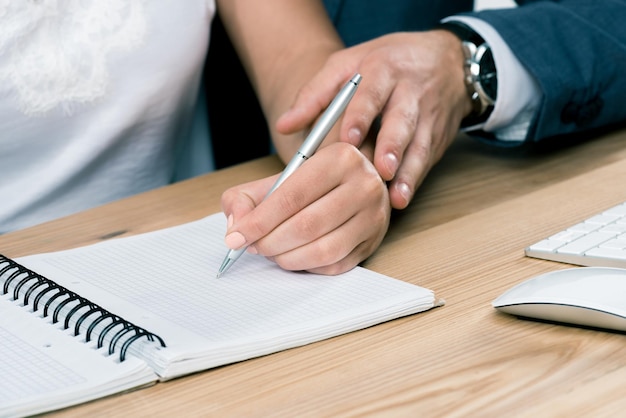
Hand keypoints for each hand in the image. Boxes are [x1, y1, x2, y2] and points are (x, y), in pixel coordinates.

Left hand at [220, 142, 389, 274]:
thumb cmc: (310, 184)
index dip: (260, 221)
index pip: (293, 196)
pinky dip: (307, 266)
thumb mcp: (277, 178)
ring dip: (287, 258)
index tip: (236, 237)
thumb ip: (246, 197)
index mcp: (340, 157)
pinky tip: (294, 256)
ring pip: (323, 250)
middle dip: (270, 242)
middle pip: (307, 225)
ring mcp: (374, 216)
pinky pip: (334, 265)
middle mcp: (365, 185)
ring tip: (270, 252)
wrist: (350, 186)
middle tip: (252, 246)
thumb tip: (237, 227)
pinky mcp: (373, 242)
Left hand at [276, 30, 472, 208]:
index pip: (372, 94)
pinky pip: (428, 159)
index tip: (349, 139)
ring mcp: (428, 116)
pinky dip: (416, 179)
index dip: (361, 117)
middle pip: (402, 121)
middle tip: (381, 170)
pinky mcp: (438, 137)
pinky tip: (402, 198)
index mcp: (383, 70)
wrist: (448, 61)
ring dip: (408, 172)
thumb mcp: (348, 64)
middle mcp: (410, 92)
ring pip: (420, 145)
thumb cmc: (387, 63)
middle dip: (393, 146)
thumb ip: (315, 94)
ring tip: (396, 196)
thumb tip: (283, 125)